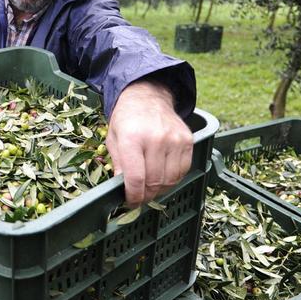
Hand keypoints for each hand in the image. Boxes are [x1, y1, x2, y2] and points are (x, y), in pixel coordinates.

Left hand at [106, 80, 192, 205]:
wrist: (147, 97)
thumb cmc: (127, 120)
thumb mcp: (113, 139)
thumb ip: (118, 164)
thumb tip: (122, 188)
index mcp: (132, 138)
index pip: (136, 178)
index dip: (134, 196)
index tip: (131, 202)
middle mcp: (155, 139)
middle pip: (154, 182)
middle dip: (146, 195)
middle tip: (140, 197)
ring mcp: (174, 140)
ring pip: (170, 180)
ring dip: (160, 190)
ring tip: (150, 187)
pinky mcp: (187, 140)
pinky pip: (183, 170)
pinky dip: (173, 179)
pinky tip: (163, 176)